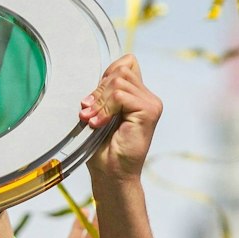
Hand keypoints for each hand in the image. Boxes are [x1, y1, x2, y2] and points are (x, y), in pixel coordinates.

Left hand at [82, 55, 161, 183]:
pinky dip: (105, 108)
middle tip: (87, 112)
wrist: (111, 174)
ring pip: (119, 81)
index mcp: (138, 95)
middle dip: (99, 89)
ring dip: (100, 101)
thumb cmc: (103, 149)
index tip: (93, 100)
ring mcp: (151, 103)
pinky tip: (99, 124)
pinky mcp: (149, 111)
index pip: (126, 63)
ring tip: (92, 120)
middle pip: (121, 70)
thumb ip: (104, 93)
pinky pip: (120, 95)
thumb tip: (98, 75)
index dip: (107, 75)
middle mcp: (148, 97)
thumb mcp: (100, 112)